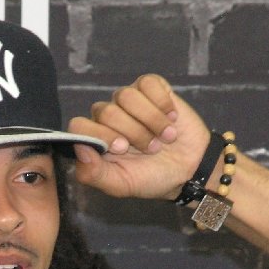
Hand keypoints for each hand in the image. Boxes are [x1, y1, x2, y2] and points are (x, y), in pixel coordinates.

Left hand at [67, 74, 211, 200]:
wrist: (189, 168)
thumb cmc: (151, 177)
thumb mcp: (120, 185)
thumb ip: (93, 173)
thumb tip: (79, 148)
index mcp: (96, 139)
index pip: (79, 126)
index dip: (100, 135)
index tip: (122, 148)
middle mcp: (108, 116)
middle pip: (106, 112)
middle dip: (134, 133)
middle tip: (152, 149)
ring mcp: (128, 100)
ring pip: (127, 96)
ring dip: (151, 120)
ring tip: (165, 137)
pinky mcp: (150, 88)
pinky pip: (148, 83)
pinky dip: (163, 104)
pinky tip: (171, 119)